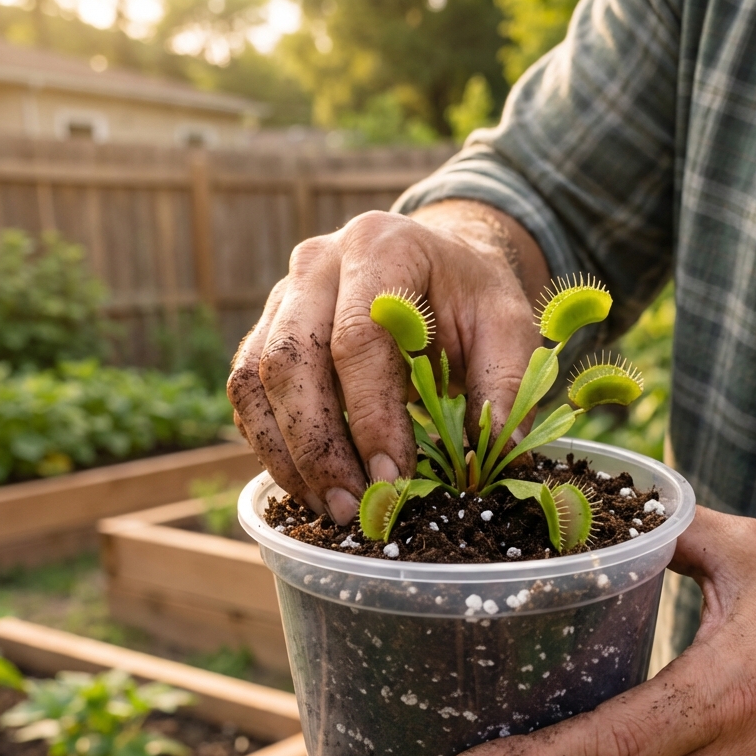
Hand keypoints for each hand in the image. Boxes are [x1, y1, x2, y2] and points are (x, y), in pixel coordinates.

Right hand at [227, 203, 548, 523]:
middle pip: (290, 359)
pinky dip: (272, 446)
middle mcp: (316, 264)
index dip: (371, 416)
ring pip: (254, 380)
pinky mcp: (265, 332)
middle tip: (353, 506)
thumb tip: (495, 454)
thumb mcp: (507, 326)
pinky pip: (248, 395)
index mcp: (380, 247)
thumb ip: (505, 384)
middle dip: (318, 445)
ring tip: (331, 508)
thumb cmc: (470, 296)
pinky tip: (310, 487)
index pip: (357, 337)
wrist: (435, 262)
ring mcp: (281, 296)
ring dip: (287, 454)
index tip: (394, 478)